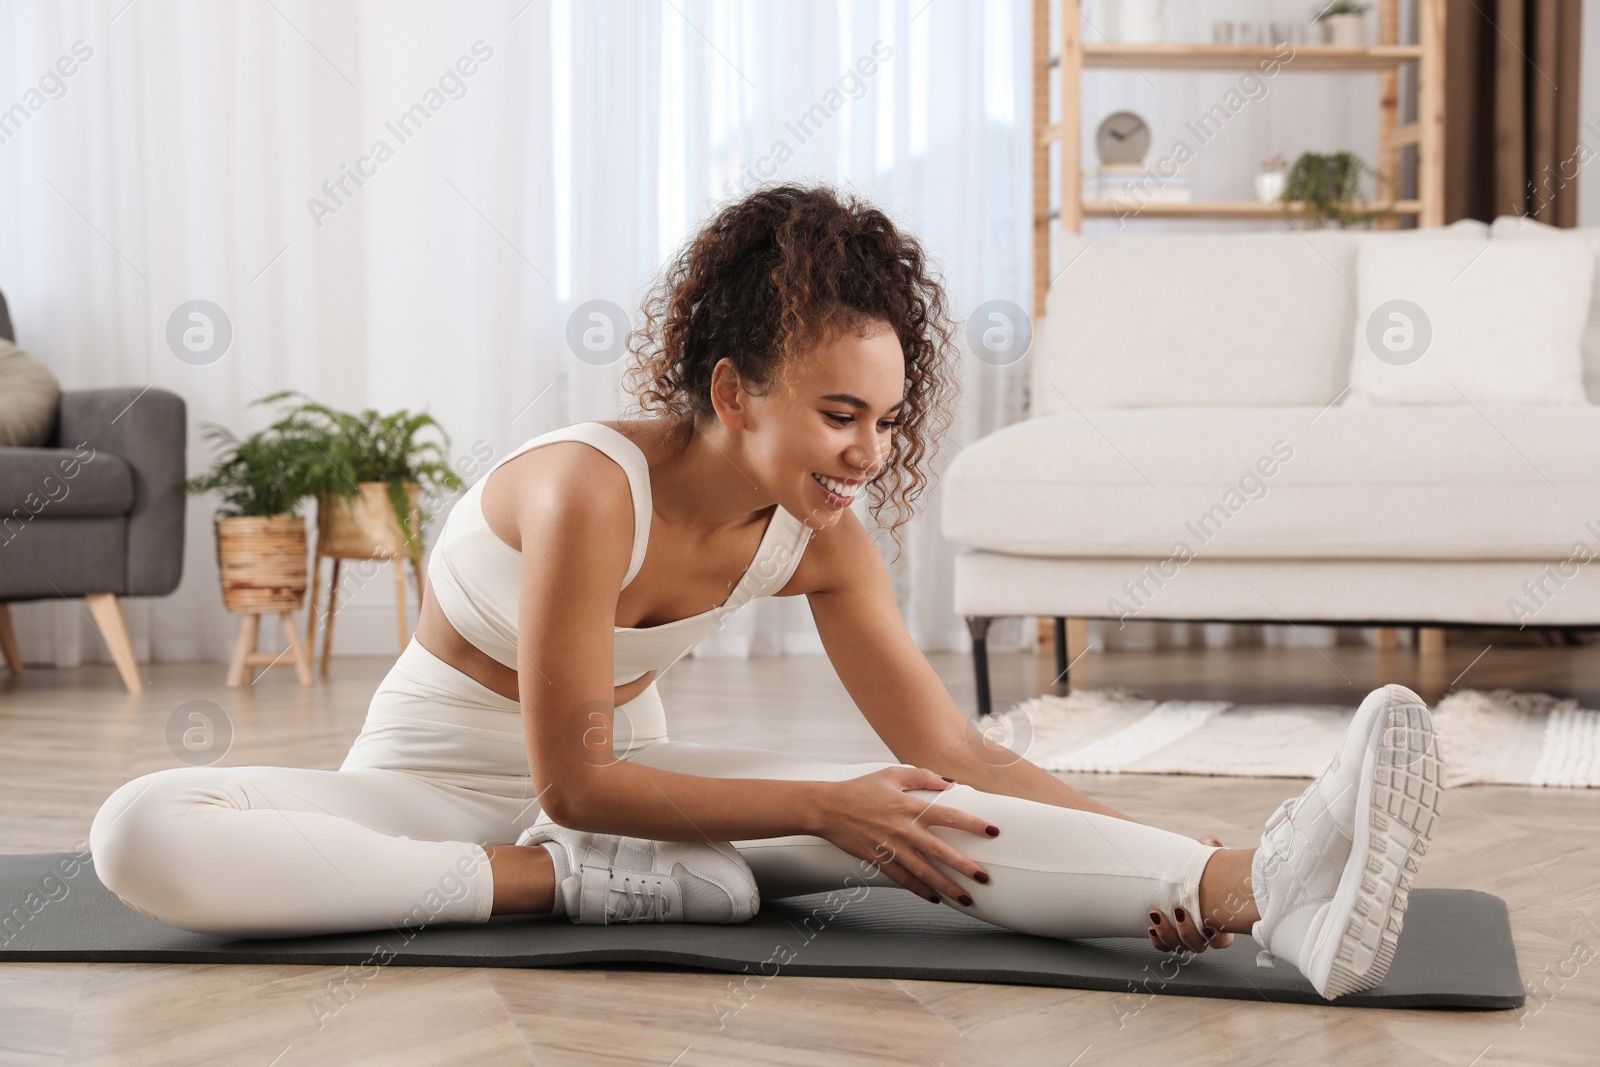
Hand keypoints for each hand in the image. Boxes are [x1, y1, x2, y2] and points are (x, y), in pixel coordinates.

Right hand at [814, 766, 996, 905]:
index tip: (993, 831)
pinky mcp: (878, 860)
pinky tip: (934, 898)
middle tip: (984, 877)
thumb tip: (950, 783)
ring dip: (947, 887)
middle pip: (940, 851)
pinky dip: (919, 890)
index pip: (949, 816)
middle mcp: (903, 829)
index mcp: (910, 806)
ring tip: (966, 899)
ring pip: (924, 872)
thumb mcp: (892, 774)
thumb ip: (923, 777)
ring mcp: (890, 847)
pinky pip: (903, 879)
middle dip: (964, 866)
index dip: (973, 824)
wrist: (827, 808)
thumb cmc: (861, 788)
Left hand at [1147, 833, 1235, 952]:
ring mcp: (1184, 934)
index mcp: (1219, 920)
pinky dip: (1157, 940)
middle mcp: (1202, 932)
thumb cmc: (1198, 868)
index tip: (1209, 923)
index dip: (1218, 937)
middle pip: (1199, 946)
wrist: (1176, 871)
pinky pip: (1162, 945)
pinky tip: (1150, 927)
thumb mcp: (1205, 857)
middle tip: (1179, 911)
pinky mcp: (1167, 933)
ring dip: (1168, 934)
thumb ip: (1211, 848)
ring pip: (1179, 947)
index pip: (1224, 940)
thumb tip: (1212, 842)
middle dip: (1188, 933)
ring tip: (1157, 914)